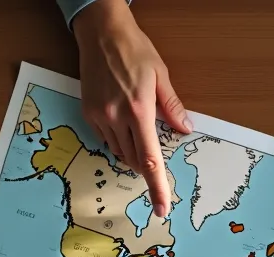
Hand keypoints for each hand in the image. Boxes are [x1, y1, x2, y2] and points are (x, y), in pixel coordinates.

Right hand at [73, 0, 192, 217]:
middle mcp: (117, 118)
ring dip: (132, 149)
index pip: (150, 159)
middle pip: (134, 160)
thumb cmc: (134, 51)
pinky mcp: (88, 113)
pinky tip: (122, 120)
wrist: (101, 33)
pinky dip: (117, 138)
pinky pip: (105, 138)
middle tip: (155, 152)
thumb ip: (173, 107)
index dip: (157, 186)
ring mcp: (100, 117)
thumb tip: (185, 129)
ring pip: (119, 151)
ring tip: (137, 125)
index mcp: (139, 111)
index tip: (162, 206)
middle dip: (146, 164)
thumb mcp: (161, 76)